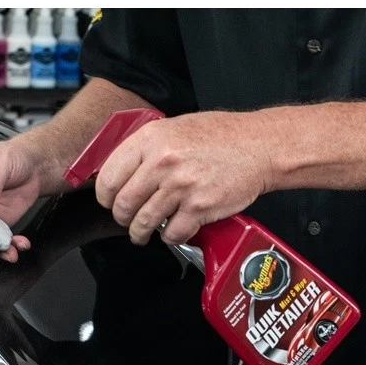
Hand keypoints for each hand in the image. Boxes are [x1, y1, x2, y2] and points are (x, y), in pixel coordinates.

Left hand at [94, 111, 277, 244]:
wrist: (259, 146)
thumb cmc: (221, 136)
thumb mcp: (175, 128)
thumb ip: (147, 148)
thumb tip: (121, 171)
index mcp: (151, 140)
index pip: (109, 177)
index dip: (106, 196)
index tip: (110, 201)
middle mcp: (162, 163)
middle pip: (123, 204)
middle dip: (122, 218)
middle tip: (128, 220)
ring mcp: (181, 186)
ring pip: (143, 223)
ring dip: (140, 233)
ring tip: (142, 233)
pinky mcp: (199, 208)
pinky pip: (172, 234)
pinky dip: (171, 236)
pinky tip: (174, 229)